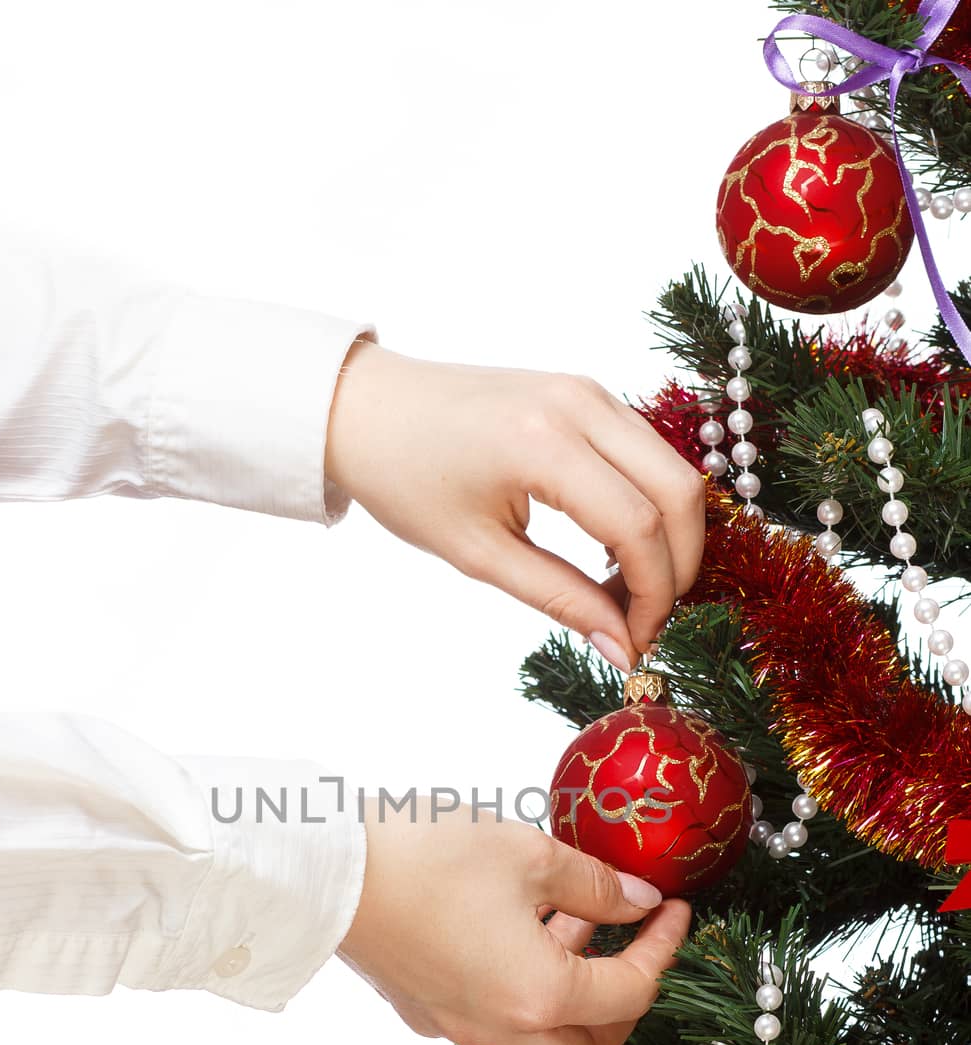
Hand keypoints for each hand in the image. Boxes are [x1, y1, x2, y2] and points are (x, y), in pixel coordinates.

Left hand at [324, 339, 705, 666]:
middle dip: (678, 566)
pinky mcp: (588, 391)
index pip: (639, 526)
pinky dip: (650, 504)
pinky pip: (648, 452)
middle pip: (680, 491)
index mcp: (544, 445)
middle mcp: (580, 405)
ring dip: (668, 536)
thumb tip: (623, 649)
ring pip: (674, 469)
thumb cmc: (406, 480)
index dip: (653, 594)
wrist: (368, 408)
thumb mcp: (478, 554)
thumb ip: (560, 599)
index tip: (638, 641)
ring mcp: (589, 390)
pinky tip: (613, 546)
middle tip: (645, 619)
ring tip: (623, 588)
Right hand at [338, 800, 690, 1044]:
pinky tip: (520, 926)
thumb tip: (638, 900)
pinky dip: (524, 987)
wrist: (324, 867)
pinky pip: (492, 1018)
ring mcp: (455, 1026)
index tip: (673, 907)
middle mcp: (499, 1030)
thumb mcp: (529, 855)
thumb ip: (597, 885)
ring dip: (571, 993)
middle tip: (636, 953)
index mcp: (538, 998)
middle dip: (624, 1009)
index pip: (630, 992)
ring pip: (537, 1042)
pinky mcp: (422, 1010)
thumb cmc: (427, 855)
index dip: (664, 948)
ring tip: (577, 918)